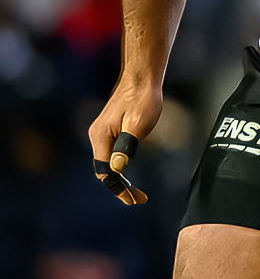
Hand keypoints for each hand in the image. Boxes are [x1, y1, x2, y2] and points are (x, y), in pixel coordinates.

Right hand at [87, 76, 162, 206]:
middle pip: (104, 170)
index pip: (105, 172)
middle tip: (138, 199)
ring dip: (119, 179)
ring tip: (136, 193)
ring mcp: (101, 133)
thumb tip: (116, 168)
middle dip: (119, 188)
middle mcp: (96, 136)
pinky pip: (110, 154)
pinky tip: (129, 174)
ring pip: (106, 163)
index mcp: (100, 137)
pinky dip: (119, 168)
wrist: (140, 78)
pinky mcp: (109, 130)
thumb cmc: (143, 99)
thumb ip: (127, 145)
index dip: (118, 188)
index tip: (133, 200)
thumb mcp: (139, 123)